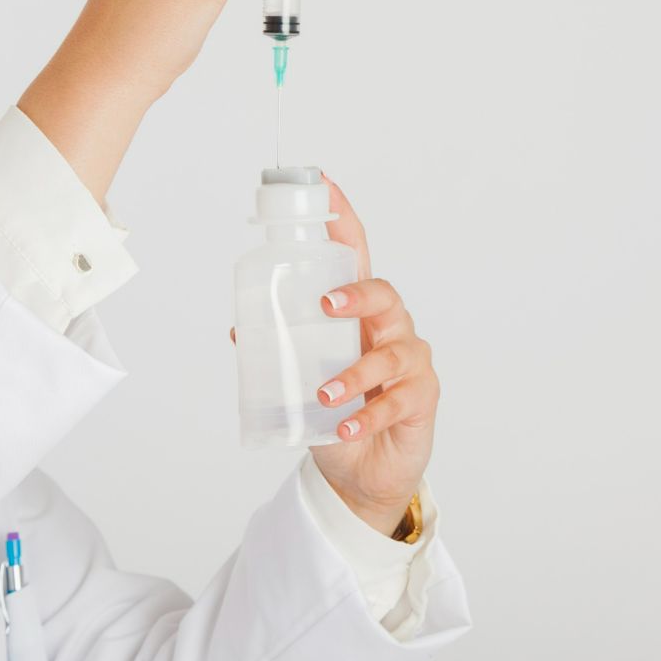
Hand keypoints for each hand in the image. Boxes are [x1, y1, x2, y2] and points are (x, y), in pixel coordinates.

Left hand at [309, 177, 439, 535]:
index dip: (343, 219)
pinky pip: (397, 401)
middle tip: (327, 304)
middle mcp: (391, 329)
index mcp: (360, 313)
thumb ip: (278, 349)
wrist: (362, 473)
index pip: (356, 255)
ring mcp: (410, 364)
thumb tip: (241, 327)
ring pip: (391, 352)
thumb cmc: (337, 410)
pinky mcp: (420, 400)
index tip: (324, 187)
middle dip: (359, 294)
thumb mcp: (302, 376)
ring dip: (354, 373)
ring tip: (324, 393)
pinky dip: (367, 416)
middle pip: (386, 295)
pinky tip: (345, 427)